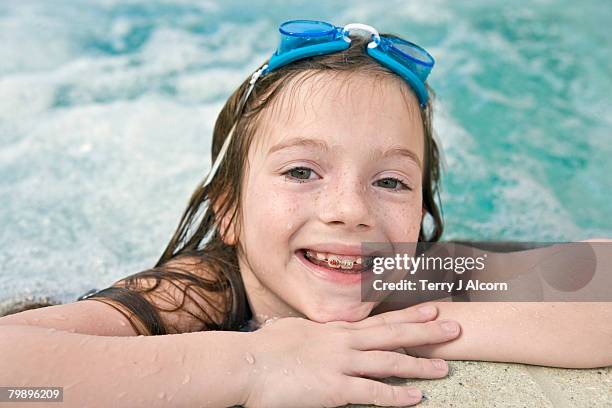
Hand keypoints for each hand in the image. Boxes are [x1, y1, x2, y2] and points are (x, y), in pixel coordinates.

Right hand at [241, 305, 459, 407]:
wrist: (247, 364)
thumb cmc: (265, 349)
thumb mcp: (292, 331)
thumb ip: (311, 330)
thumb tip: (313, 328)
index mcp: (336, 329)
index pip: (381, 321)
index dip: (409, 316)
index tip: (432, 310)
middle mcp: (345, 343)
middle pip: (394, 335)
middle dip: (427, 332)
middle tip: (455, 327)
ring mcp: (342, 364)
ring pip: (390, 363)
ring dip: (420, 365)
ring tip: (445, 367)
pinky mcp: (335, 388)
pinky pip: (373, 393)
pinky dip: (397, 396)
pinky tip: (417, 399)